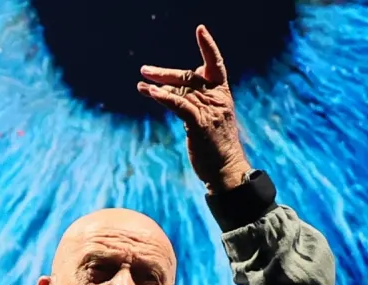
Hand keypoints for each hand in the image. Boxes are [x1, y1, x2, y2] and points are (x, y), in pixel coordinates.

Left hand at [137, 25, 252, 192]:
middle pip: (188, 76)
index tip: (200, 30)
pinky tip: (151, 93)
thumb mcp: (209, 120)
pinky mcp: (199, 123)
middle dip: (164, 73)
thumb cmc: (216, 149)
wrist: (227, 171)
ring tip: (140, 84)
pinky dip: (164, 98)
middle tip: (144, 71)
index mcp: (222, 95)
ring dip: (157, 86)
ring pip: (180, 89)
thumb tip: (170, 92)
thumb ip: (194, 103)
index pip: (216, 64)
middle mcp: (217, 98)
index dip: (208, 47)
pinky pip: (179, 104)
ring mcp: (209, 110)